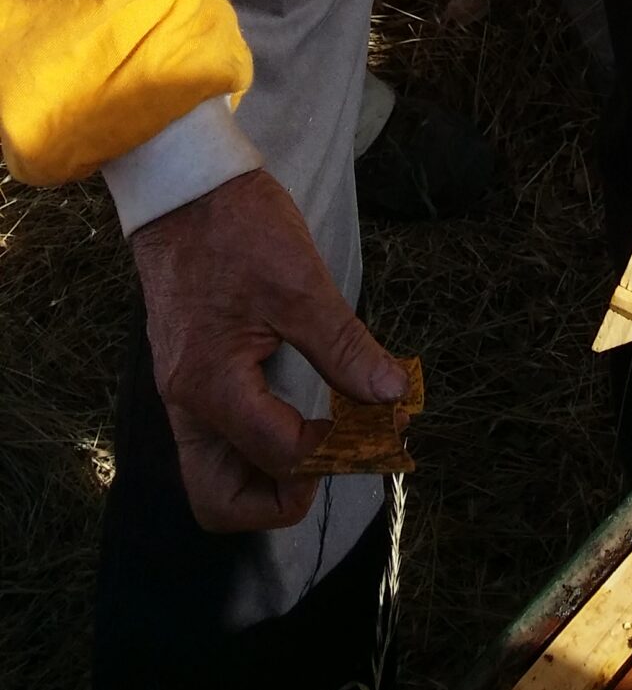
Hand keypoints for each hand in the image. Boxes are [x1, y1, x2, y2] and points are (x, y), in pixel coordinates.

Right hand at [130, 167, 408, 533]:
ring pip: (213, 479)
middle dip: (281, 500)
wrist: (184, 187)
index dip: (336, 452)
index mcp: (212, 385)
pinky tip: (296, 419)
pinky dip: (254, 451)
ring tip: (320, 444)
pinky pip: (213, 444)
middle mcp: (187, 405)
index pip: (280, 457)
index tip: (377, 427)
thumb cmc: (238, 227)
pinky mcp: (188, 378)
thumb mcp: (301, 283)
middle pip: (221, 502)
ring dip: (266, 481)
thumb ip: (345, 348)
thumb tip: (391, 397)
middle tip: (334, 457)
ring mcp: (182, 395)